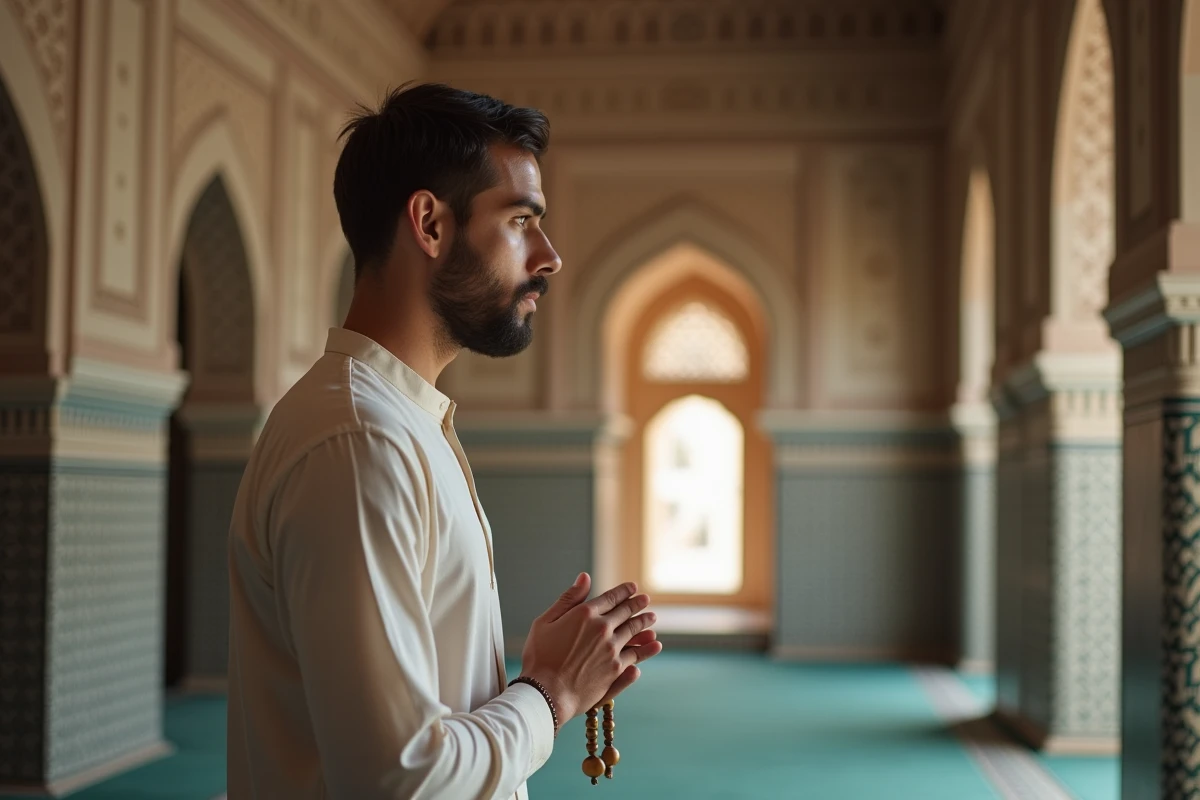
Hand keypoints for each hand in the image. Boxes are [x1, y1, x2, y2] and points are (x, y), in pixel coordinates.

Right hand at [519, 573, 663, 722]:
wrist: (545, 693)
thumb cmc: (539, 657)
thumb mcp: (545, 622)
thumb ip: (568, 599)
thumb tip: (585, 577)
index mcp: (584, 614)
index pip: (610, 598)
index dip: (623, 591)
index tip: (633, 588)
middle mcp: (602, 629)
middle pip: (625, 613)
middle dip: (637, 604)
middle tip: (646, 600)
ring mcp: (611, 649)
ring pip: (634, 632)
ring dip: (644, 623)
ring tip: (652, 618)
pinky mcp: (616, 669)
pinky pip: (635, 655)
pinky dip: (646, 648)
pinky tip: (653, 644)